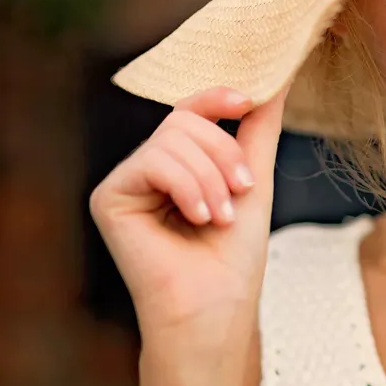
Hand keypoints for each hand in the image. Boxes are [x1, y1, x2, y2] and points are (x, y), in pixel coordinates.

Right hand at [89, 84, 289, 350]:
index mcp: (177, 164)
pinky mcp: (108, 197)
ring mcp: (125, 182)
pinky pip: (154, 160)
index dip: (217, 97)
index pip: (191, 109)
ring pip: (172, 138)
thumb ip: (257, 130)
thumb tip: (276, 79)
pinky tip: (198, 218)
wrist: (215, 307)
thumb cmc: (234, 256)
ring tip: (220, 217)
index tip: (247, 101)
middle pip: (184, 119)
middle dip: (223, 153)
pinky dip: (188, 186)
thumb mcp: (254, 179)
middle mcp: (146, 169)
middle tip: (242, 191)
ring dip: (211, 178)